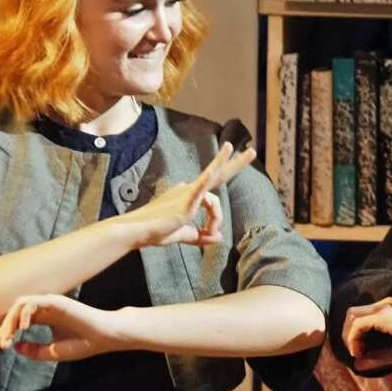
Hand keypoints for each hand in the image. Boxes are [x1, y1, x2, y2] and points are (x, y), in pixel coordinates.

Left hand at [0, 294, 125, 361]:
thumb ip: (34, 351)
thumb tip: (15, 346)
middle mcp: (45, 309)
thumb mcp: (53, 352)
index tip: (3, 347)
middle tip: (2, 343)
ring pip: (21, 304)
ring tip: (9, 336)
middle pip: (16, 312)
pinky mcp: (57, 302)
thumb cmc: (83, 343)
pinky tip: (23, 327)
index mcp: (45, 319)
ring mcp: (50, 304)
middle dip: (5, 327)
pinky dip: (24, 313)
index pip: (18, 320)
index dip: (7, 332)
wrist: (104, 337)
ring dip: (11, 320)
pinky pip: (34, 303)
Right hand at [116, 141, 256, 247]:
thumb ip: (200, 236)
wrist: (138, 232)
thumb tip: (219, 238)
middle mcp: (190, 189)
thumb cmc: (155, 232)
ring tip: (208, 234)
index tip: (212, 234)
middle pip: (218, 174)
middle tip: (252, 152)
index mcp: (189, 195)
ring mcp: (188, 193)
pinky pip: (200, 189)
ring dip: (213, 223)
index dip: (215, 219)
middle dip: (236, 163)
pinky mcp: (185, 201)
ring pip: (215, 203)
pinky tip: (215, 169)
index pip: (213, 200)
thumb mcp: (183, 235)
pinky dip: (208, 181)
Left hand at [343, 297, 391, 371]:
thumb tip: (357, 365)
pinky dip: (353, 338)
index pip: (361, 316)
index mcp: (389, 310)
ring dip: (349, 335)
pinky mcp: (384, 315)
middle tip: (356, 352)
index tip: (361, 352)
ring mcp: (384, 308)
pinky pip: (358, 325)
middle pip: (352, 314)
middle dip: (348, 333)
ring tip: (357, 352)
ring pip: (352, 316)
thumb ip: (377, 357)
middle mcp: (385, 305)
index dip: (354, 334)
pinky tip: (360, 351)